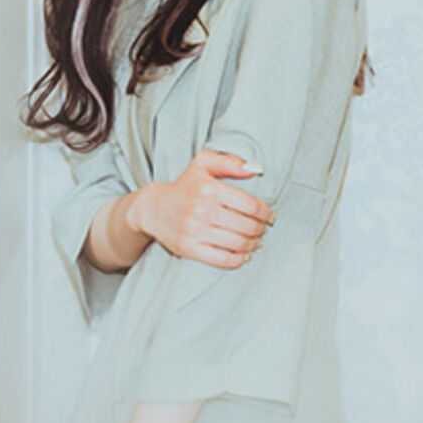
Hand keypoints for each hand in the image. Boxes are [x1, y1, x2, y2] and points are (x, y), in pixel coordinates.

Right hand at [136, 150, 273, 268]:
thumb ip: (230, 163)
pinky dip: (239, 260)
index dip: (265, 213)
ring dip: (253, 244)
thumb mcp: (203, 164)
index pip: (250, 205)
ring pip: (237, 243)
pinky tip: (244, 255)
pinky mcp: (189, 249)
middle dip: (261, 230)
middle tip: (264, 230)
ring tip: (256, 242)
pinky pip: (222, 260)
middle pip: (246, 226)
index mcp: (210, 189)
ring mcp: (195, 231)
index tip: (270, 216)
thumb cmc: (184, 186)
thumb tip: (256, 169)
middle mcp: (202, 210)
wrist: (152, 208)